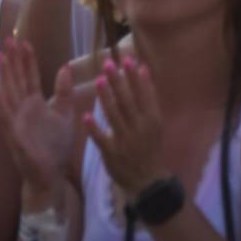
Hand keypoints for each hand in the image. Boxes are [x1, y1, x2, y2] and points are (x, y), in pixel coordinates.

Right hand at [0, 39, 81, 195]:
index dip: (28, 60)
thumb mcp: (65, 116)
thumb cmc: (56, 147)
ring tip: (0, 55)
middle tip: (8, 38)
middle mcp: (23, 109)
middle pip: (17, 79)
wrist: (52, 176)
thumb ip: (64, 93)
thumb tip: (65, 67)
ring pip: (9, 92)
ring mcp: (16, 121)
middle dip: (12, 59)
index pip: (31, 76)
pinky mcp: (14, 135)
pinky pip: (5, 116)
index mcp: (35, 103)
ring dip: (4, 74)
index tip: (25, 41)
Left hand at [84, 56, 164, 201]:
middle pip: (128, 102)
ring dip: (106, 98)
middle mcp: (140, 129)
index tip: (128, 59)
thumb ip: (148, 98)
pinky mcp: (112, 154)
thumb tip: (143, 68)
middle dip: (118, 82)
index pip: (145, 95)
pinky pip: (101, 139)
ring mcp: (125, 141)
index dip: (136, 77)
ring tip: (99, 80)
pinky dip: (94, 128)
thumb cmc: (150, 146)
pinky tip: (86, 116)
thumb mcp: (155, 123)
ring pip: (114, 116)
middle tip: (108, 63)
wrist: (148, 180)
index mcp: (152, 120)